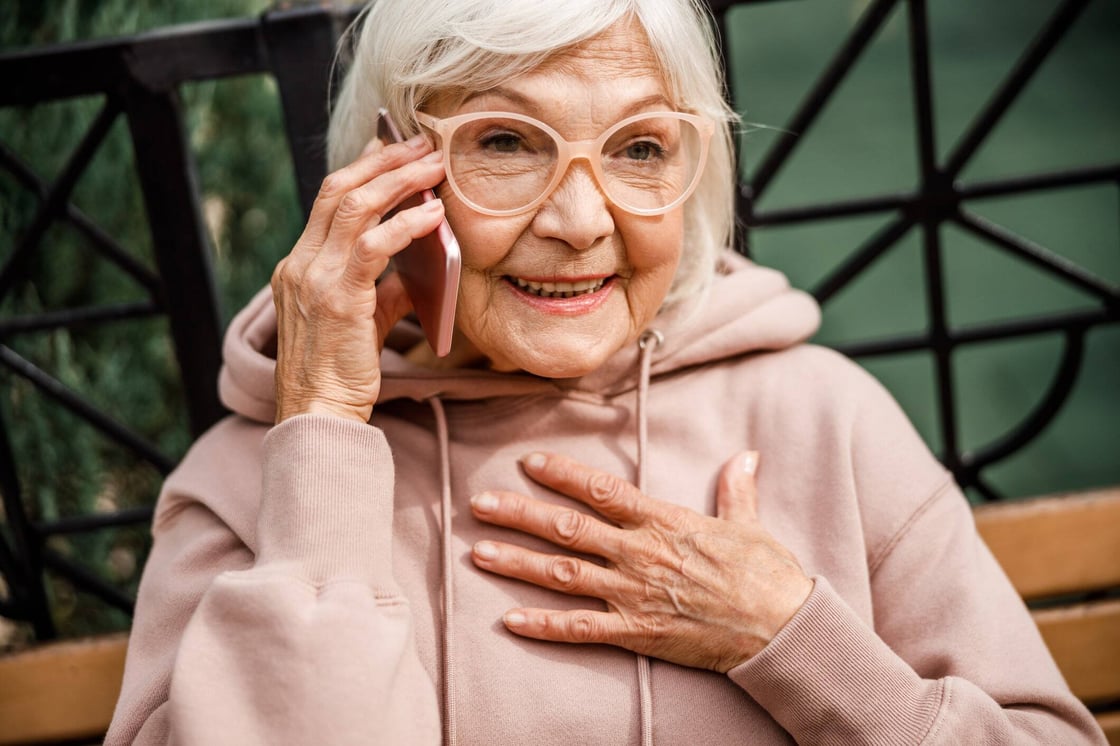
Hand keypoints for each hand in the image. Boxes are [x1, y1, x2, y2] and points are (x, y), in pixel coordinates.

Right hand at [271, 134, 447, 422]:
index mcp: (298, 266)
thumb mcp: (362, 321)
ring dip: (398, 180)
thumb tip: (422, 263)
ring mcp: (313, 279)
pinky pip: (374, 246)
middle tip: (421, 144)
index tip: (396, 149)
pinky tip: (433, 216)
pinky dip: (407, 225)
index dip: (364, 168)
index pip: (329, 200)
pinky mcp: (337, 299)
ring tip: (433, 166)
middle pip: (339, 190)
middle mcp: (299, 265)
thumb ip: (385, 288)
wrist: (319, 415)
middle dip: (384, 160)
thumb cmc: (341, 374)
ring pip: (355, 207)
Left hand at [469, 451, 813, 672]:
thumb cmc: (768, 576)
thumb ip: (736, 490)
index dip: (562, 475)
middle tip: (480, 506)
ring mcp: (634, 594)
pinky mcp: (636, 632)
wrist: (782, 628)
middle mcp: (640, 554)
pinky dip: (544, 626)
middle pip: (568, 528)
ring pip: (563, 574)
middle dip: (520, 515)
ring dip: (518, 563)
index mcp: (663, 522)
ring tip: (478, 553)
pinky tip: (511, 620)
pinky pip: (581, 630)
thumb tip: (746, 457)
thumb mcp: (750, 524)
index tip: (528, 463)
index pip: (602, 490)